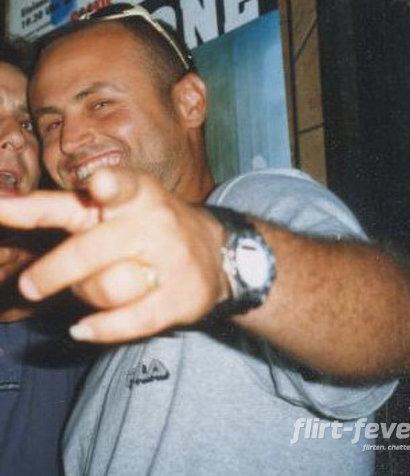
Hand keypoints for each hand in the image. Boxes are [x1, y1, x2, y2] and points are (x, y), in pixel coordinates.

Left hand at [0, 168, 226, 341]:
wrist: (219, 254)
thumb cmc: (153, 227)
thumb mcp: (120, 206)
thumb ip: (66, 205)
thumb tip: (2, 203)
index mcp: (137, 196)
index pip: (120, 186)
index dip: (109, 186)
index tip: (97, 185)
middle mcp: (154, 225)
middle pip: (91, 252)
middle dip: (52, 272)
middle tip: (28, 287)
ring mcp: (169, 263)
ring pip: (103, 290)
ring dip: (87, 297)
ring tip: (95, 292)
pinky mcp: (178, 300)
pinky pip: (128, 322)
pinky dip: (100, 329)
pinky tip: (83, 329)